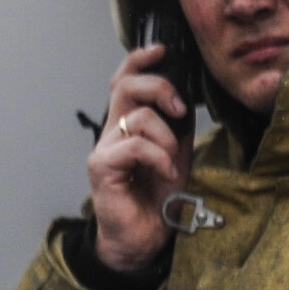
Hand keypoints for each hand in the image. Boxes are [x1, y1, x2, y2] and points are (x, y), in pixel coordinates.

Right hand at [86, 43, 191, 271]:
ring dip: (166, 138)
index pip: (125, 80)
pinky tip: (166, 174)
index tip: (161, 50)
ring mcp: (104, 149)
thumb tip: (186, 100)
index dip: (139, 60)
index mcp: (127, 126)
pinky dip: (158, 157)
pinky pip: (135, 145)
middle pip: (126, 86)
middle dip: (159, 88)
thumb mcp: (177, 155)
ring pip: (137, 117)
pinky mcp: (102, 167)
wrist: (142, 239)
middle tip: (179, 110)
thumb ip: (177, 128)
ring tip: (171, 163)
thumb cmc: (156, 201)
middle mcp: (112, 133)